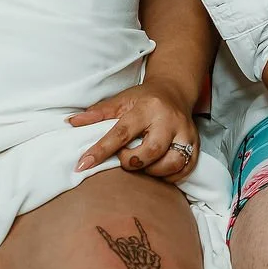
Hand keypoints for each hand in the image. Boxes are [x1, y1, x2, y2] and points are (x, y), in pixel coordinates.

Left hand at [68, 81, 200, 181]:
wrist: (175, 92)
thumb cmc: (144, 99)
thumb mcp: (120, 100)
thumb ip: (97, 113)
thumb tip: (71, 123)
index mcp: (147, 108)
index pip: (121, 132)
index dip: (101, 150)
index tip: (83, 164)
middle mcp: (169, 121)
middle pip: (151, 150)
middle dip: (133, 162)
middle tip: (125, 158)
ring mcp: (186, 134)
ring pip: (171, 163)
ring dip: (152, 171)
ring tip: (142, 164)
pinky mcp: (196, 146)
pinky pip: (184, 170)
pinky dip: (169, 176)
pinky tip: (157, 169)